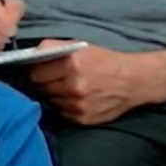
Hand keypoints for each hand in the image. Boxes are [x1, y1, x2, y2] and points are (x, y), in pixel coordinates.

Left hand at [25, 40, 158, 124]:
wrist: (135, 81)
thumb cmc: (107, 62)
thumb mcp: (81, 46)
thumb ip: (53, 47)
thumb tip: (29, 53)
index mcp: (73, 65)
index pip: (35, 73)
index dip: (35, 70)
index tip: (38, 69)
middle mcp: (75, 86)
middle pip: (40, 88)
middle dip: (44, 82)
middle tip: (55, 77)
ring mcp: (79, 105)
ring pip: (50, 100)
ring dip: (54, 94)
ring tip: (68, 86)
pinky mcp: (82, 118)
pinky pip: (61, 111)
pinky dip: (65, 105)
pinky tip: (76, 97)